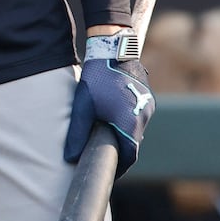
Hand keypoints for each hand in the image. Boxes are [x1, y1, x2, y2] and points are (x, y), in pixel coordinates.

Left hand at [63, 34, 154, 176]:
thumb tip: (70, 158)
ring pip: (137, 128)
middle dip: (120, 150)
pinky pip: (140, 116)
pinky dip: (129, 120)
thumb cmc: (96, 78)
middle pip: (134, 143)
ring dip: (125, 133)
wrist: (112, 49)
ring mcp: (149, 105)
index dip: (120, 166)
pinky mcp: (149, 96)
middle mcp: (144, 116)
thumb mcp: (83, 107)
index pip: (130, 156)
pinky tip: (114, 115)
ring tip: (107, 132)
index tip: (110, 171)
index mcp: (130, 123)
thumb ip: (77, 134)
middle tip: (104, 152)